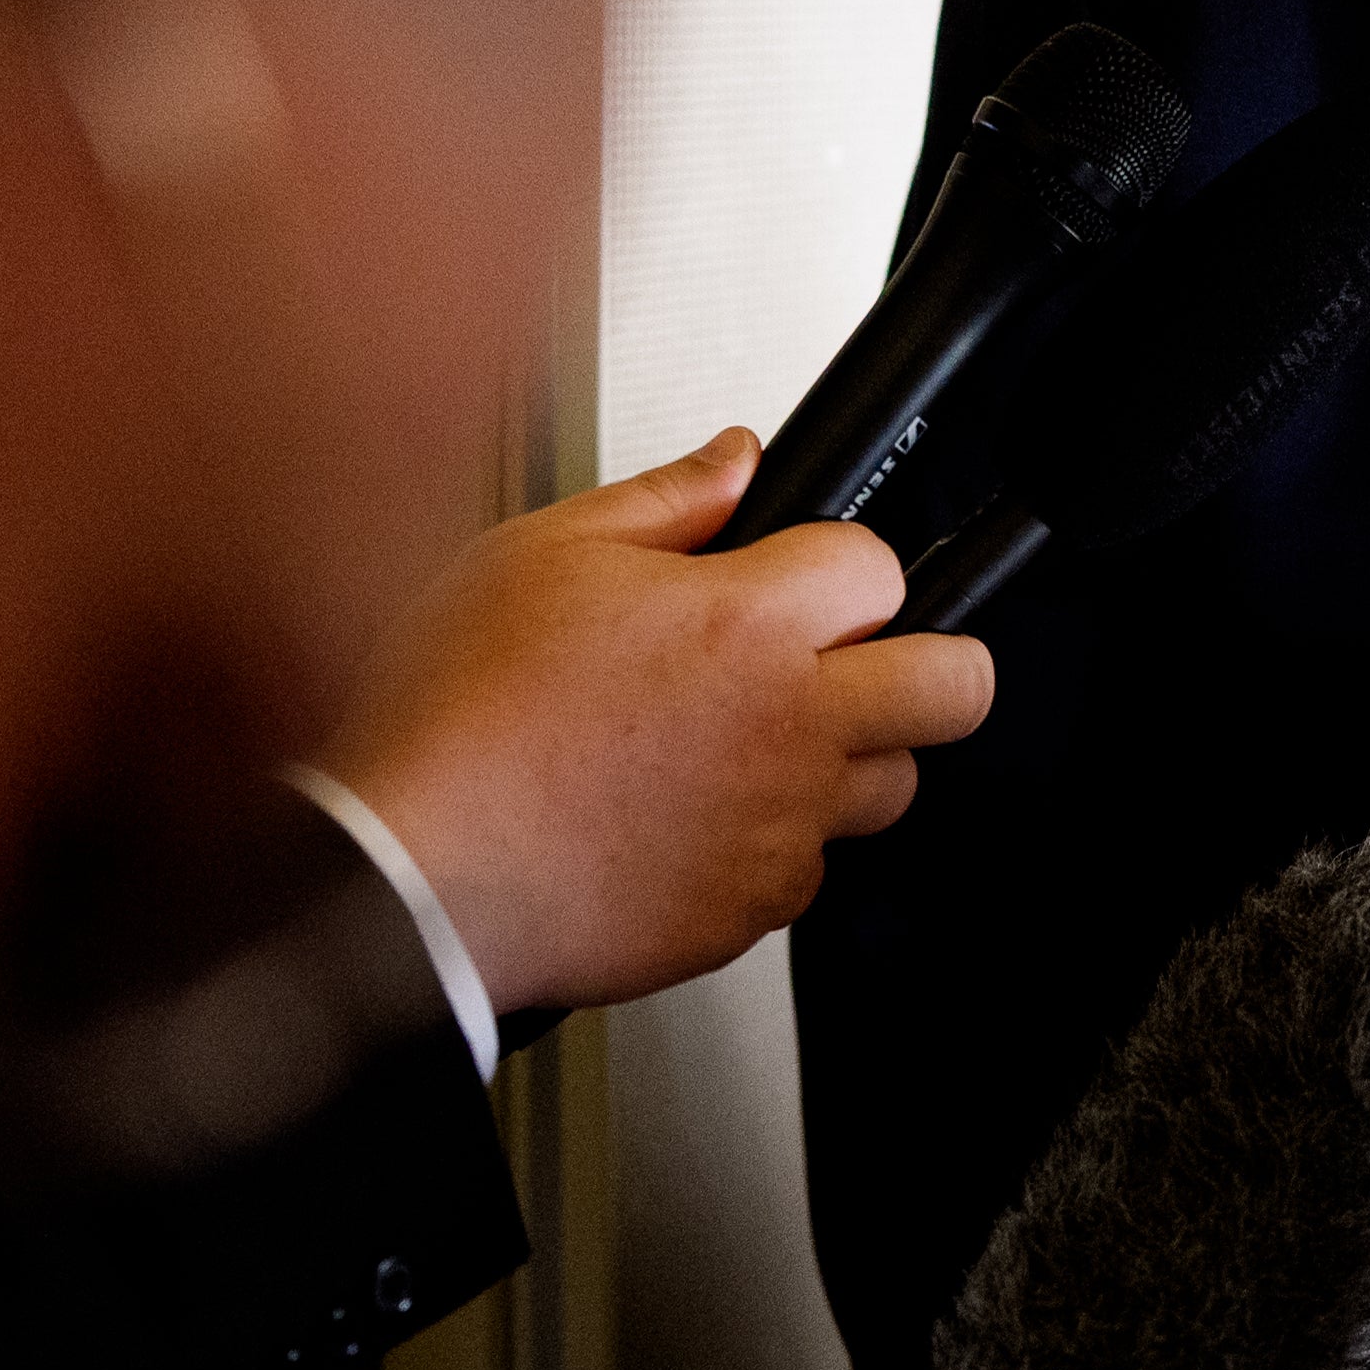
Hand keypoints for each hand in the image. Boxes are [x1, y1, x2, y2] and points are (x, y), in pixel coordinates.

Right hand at [313, 429, 992, 1015]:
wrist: (413, 871)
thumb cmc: (458, 718)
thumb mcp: (541, 556)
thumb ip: (666, 499)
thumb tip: (735, 460)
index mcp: (747, 623)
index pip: (883, 565)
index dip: (845, 564)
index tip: (807, 579)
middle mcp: (790, 725)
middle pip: (957, 686)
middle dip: (924, 662)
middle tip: (863, 661)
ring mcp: (782, 825)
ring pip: (893, 785)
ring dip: (851, 759)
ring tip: (763, 742)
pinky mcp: (752, 909)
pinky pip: (810, 871)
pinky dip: (774, 847)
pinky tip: (700, 819)